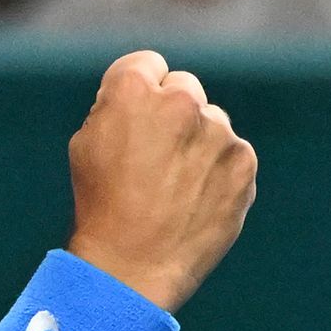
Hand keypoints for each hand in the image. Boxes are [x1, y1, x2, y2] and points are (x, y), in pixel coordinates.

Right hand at [65, 51, 257, 313]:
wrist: (133, 265)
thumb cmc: (100, 204)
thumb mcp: (86, 143)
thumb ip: (117, 107)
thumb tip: (146, 98)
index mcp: (133, 90)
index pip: (147, 64)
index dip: (137, 92)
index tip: (134, 118)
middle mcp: (181, 103)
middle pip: (183, 89)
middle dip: (171, 113)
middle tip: (153, 155)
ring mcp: (219, 133)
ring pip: (210, 124)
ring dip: (196, 143)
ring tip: (172, 187)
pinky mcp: (244, 163)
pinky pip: (230, 154)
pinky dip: (216, 171)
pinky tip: (193, 199)